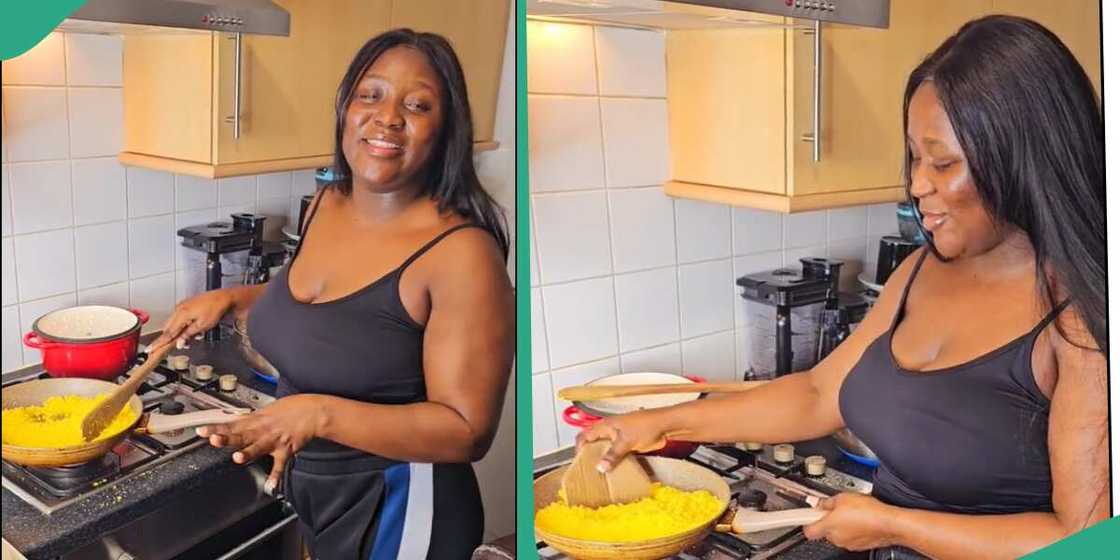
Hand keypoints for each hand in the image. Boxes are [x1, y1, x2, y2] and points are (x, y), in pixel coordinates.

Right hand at [153, 290, 233, 347]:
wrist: (224, 297)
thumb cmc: (216, 308)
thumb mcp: (203, 326)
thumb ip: (188, 335)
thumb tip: (179, 343)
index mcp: (181, 314)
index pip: (167, 333)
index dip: (159, 343)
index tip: (150, 349)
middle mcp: (179, 309)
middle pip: (169, 328)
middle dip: (172, 338)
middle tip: (175, 345)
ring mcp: (182, 306)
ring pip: (174, 323)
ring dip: (180, 331)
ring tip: (196, 334)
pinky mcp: (186, 304)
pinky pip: (180, 317)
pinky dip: (184, 324)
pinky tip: (194, 327)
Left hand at [196, 394, 324, 492]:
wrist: (313, 412)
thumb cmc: (292, 409)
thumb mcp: (268, 409)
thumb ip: (251, 419)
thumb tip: (236, 422)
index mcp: (257, 420)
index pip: (232, 424)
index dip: (216, 427)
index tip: (201, 431)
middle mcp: (263, 430)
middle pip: (242, 435)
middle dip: (227, 438)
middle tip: (214, 440)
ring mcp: (274, 441)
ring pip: (259, 447)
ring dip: (249, 452)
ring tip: (239, 458)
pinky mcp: (286, 450)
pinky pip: (280, 465)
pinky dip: (276, 476)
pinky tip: (272, 486)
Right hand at [576, 411, 670, 472]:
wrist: (664, 426)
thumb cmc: (645, 426)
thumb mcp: (626, 441)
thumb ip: (613, 454)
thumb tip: (600, 467)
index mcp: (606, 426)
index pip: (585, 435)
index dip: (579, 447)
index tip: (579, 461)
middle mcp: (610, 432)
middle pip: (594, 444)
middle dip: (591, 456)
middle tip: (589, 470)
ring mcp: (619, 438)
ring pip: (606, 450)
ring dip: (604, 460)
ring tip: (601, 474)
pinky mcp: (628, 445)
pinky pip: (617, 455)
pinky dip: (615, 462)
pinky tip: (615, 472)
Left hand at [803, 493, 899, 550]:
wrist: (889, 523)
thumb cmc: (868, 511)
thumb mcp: (842, 497)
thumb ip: (827, 502)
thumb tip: (819, 503)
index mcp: (828, 526)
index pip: (808, 531)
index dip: (807, 522)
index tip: (808, 515)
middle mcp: (836, 538)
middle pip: (824, 530)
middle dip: (828, 520)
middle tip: (836, 509)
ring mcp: (847, 544)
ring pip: (838, 533)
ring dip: (842, 524)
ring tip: (852, 513)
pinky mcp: (859, 546)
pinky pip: (850, 536)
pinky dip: (853, 529)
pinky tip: (861, 520)